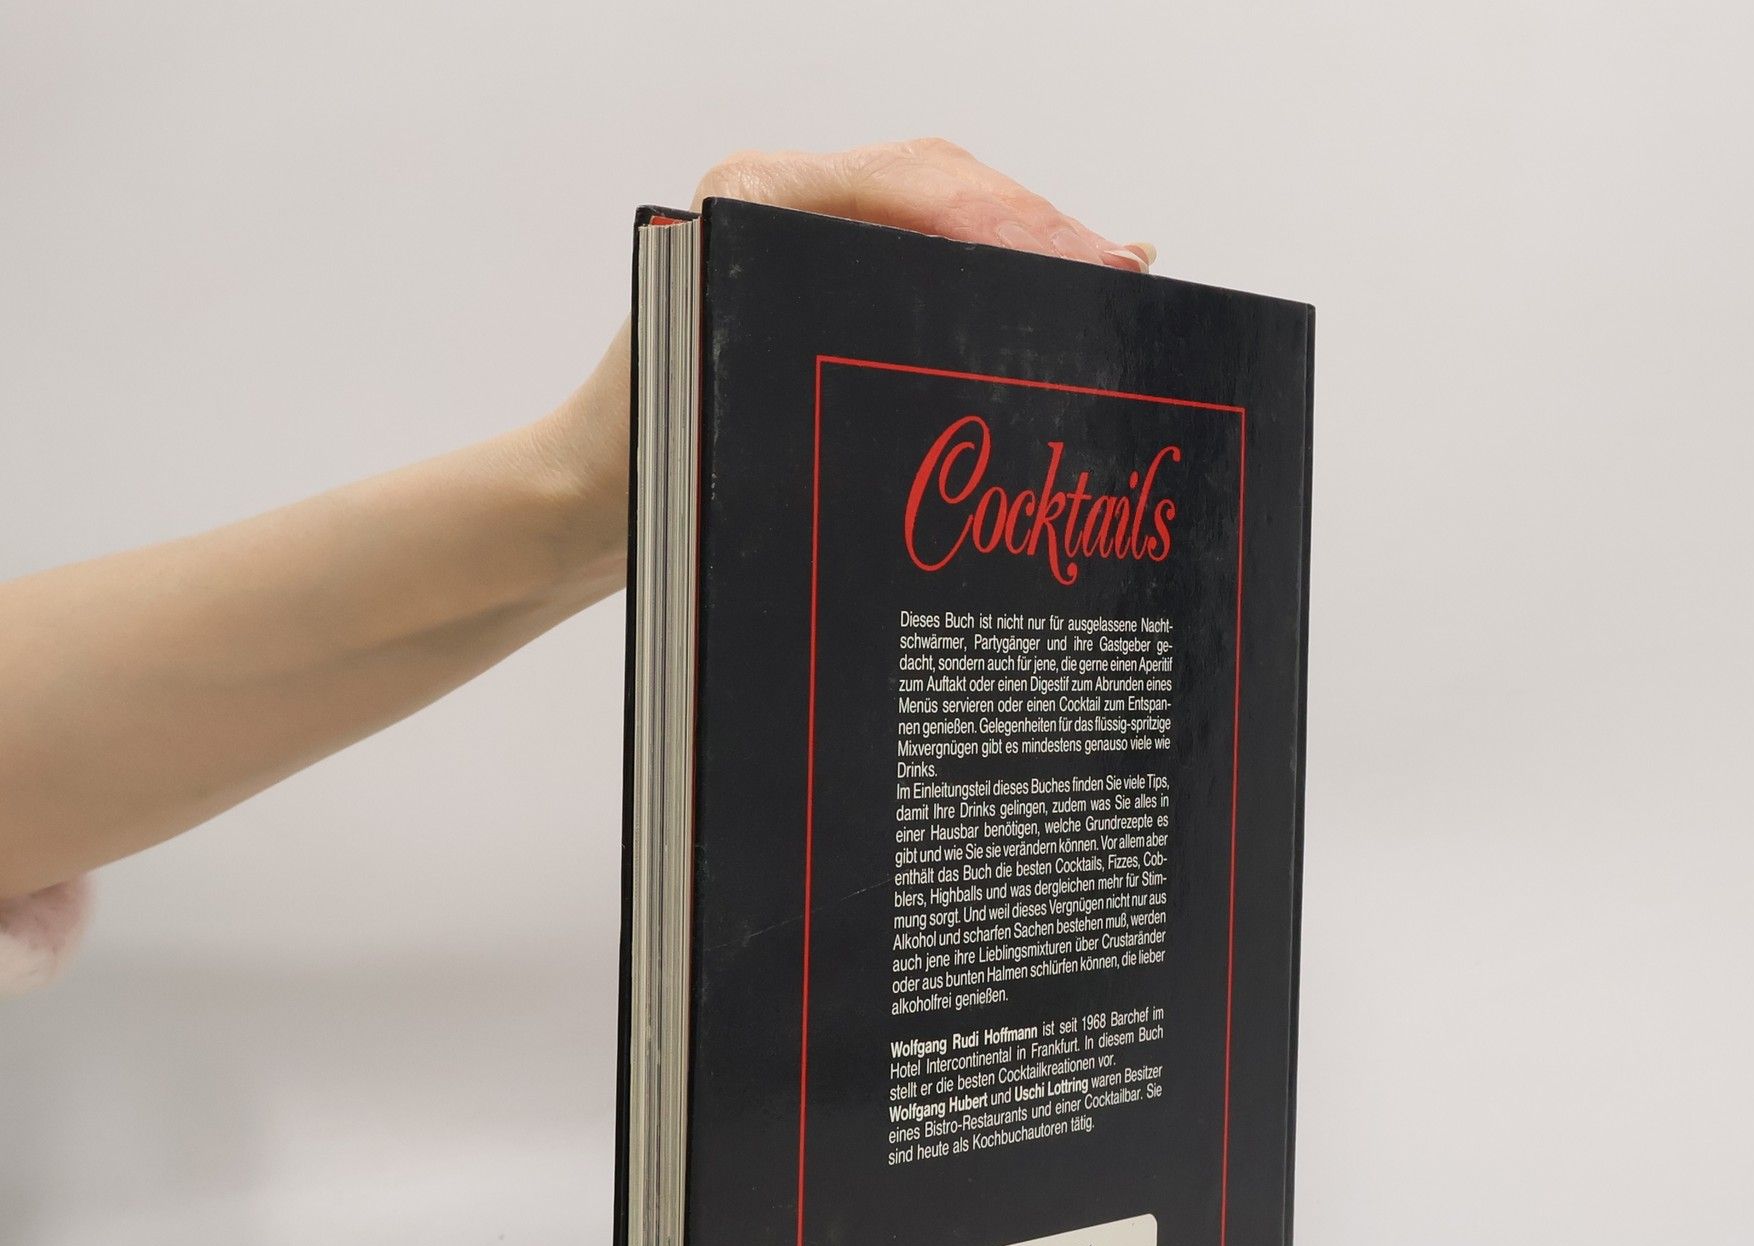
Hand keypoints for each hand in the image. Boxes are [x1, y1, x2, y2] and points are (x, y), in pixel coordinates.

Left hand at [538, 139, 1154, 576]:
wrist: (579, 502)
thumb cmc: (644, 468)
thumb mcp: (744, 416)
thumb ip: (851, 373)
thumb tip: (980, 382)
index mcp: (754, 202)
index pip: (918, 186)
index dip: (1017, 225)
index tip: (1093, 270)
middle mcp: (777, 203)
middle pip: (943, 188)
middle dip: (1041, 229)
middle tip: (1125, 277)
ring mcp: (797, 242)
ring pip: (940, 219)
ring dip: (1025, 249)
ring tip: (1110, 281)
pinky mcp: (811, 289)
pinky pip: (917, 264)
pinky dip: (986, 282)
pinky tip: (1050, 308)